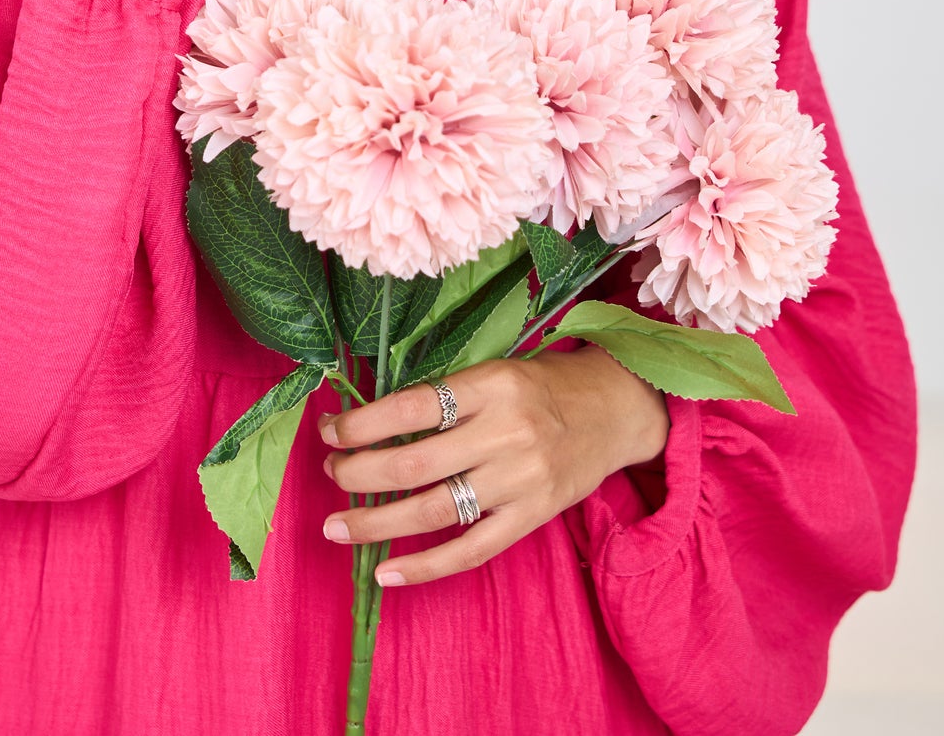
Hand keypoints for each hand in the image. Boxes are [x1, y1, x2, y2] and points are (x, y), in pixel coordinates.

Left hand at [317, 347, 669, 587]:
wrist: (614, 412)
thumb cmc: (543, 386)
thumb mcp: (496, 371)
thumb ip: (445, 396)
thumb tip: (368, 421)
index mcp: (492, 385)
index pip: (413, 408)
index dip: (362, 423)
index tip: (330, 430)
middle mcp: (506, 433)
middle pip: (414, 463)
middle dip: (358, 472)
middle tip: (329, 472)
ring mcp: (520, 481)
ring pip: (433, 511)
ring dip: (375, 521)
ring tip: (336, 525)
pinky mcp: (532, 518)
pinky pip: (470, 551)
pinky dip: (422, 567)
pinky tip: (383, 572)